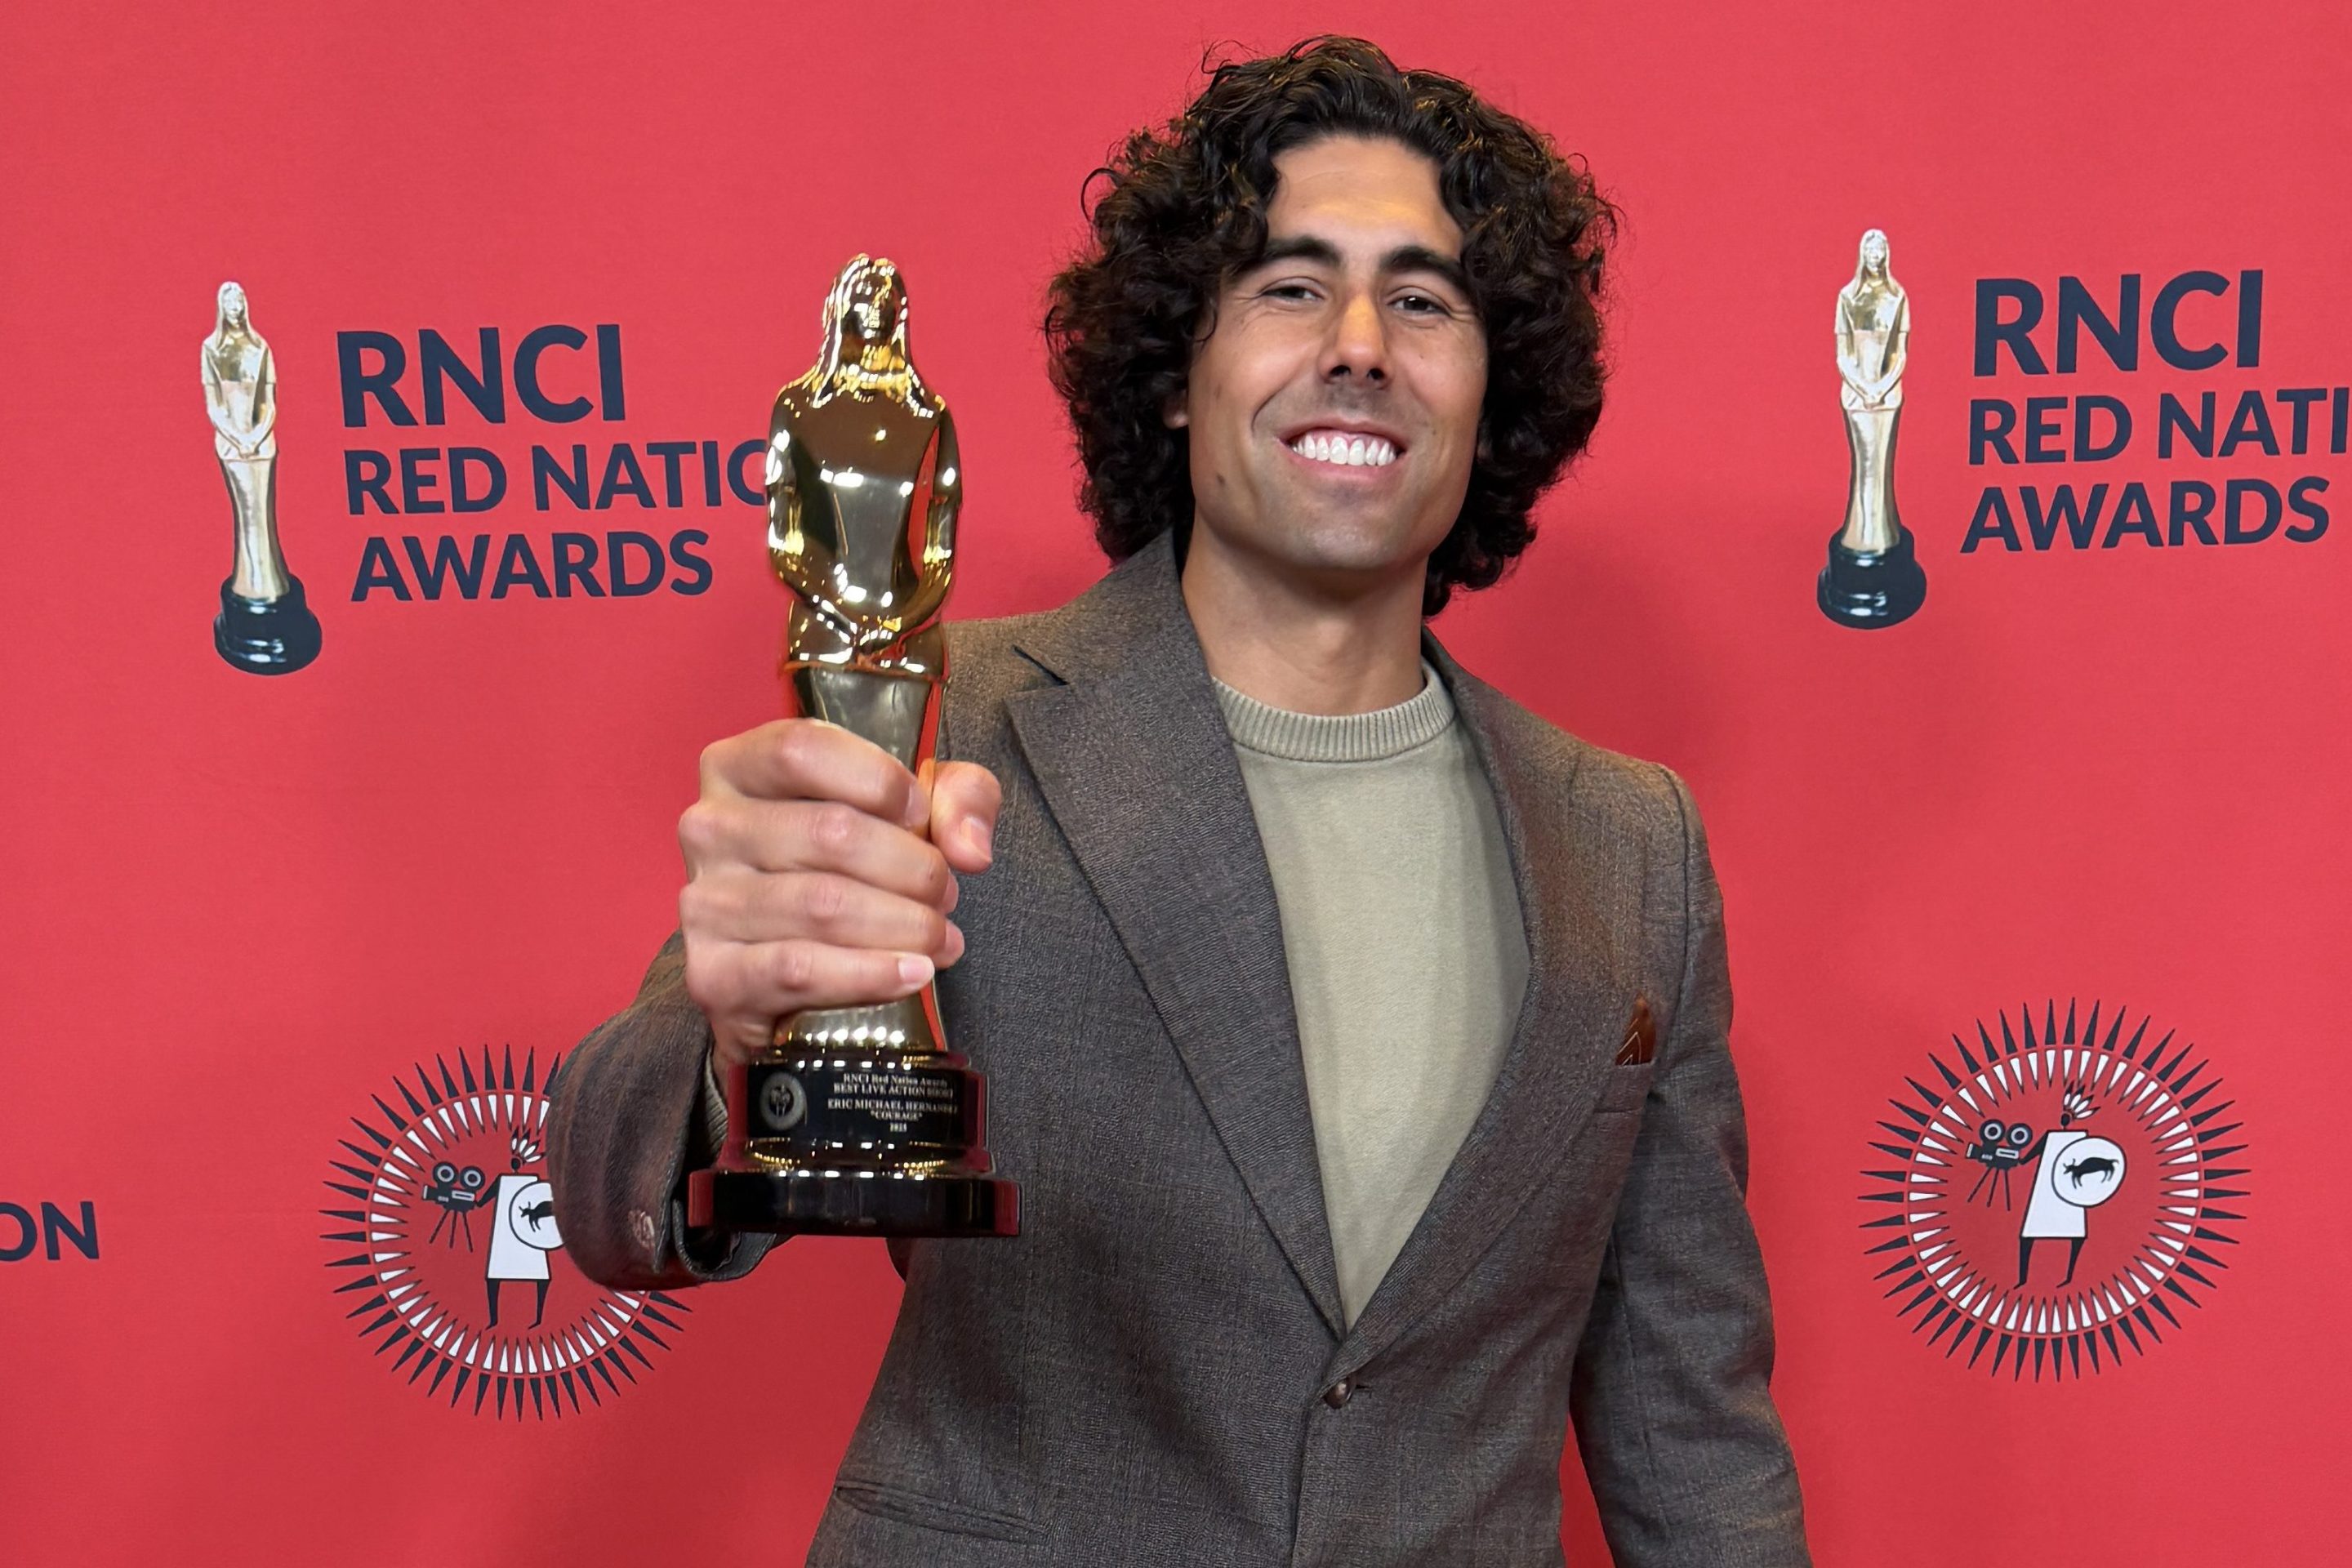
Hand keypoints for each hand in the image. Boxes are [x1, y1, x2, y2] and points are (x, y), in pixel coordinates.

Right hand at [678, 718, 1001, 1071]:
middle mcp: (709, 828)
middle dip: (912, 867)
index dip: (879, 780)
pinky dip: (870, 973)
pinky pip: (800, 969)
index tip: (922, 815)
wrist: (782, 978)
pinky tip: (913, 972)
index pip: (800, 749)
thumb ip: (956, 799)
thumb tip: (969, 848)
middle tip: (945, 893)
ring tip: (939, 937)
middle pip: (830, 832)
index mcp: (738, 768)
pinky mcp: (713, 975)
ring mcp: (704, 903)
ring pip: (824, 904)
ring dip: (904, 925)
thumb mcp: (908, 811)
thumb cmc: (844, 872)